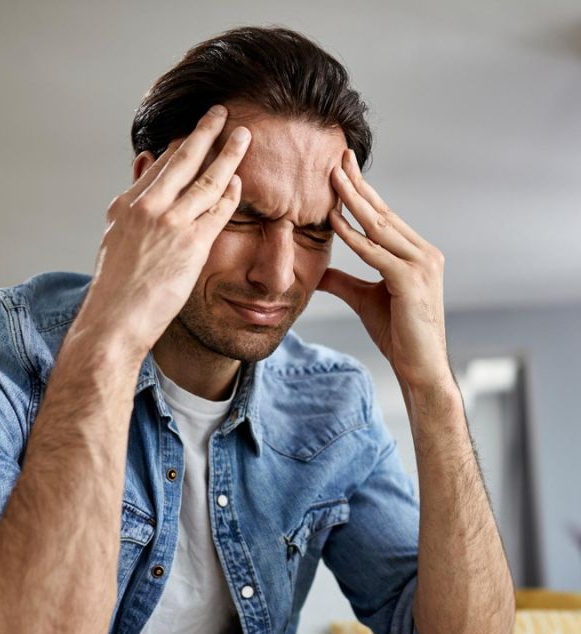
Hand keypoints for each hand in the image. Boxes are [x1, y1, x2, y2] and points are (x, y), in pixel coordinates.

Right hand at [77, 106, 249, 356]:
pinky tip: (241, 180)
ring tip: (243, 135)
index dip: (181, 146)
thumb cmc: (115, 290)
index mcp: (126, 205)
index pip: (160, 166)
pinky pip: (218, 210)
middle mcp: (148, 207)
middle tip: (222, 112)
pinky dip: (231, 193)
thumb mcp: (116, 241)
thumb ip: (133, 207)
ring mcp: (170, 224)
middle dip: (205, 132)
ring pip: (206, 179)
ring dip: (228, 154)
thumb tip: (144, 173)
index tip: (196, 132)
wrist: (114, 320)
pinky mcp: (191, 245)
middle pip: (183, 159)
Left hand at [319, 149, 453, 392]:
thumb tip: (319, 271)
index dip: (363, 193)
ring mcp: (421, 264)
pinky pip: (375, 253)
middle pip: (383, 213)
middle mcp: (424, 253)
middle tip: (339, 156)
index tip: (344, 169)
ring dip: (354, 200)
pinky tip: (333, 221)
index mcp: (416, 253)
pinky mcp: (410, 280)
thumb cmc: (397, 333)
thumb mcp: (364, 299)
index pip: (384, 217)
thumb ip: (344, 281)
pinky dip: (353, 237)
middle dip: (359, 185)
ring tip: (332, 176)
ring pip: (380, 226)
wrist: (419, 366)